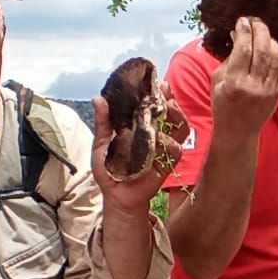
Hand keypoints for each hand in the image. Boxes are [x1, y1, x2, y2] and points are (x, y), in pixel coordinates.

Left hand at [90, 90, 186, 213]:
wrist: (116, 195)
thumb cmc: (108, 169)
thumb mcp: (101, 143)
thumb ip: (103, 122)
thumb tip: (98, 98)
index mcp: (140, 126)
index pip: (153, 106)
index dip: (158, 94)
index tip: (159, 83)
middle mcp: (155, 134)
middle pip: (171, 113)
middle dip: (171, 101)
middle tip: (166, 93)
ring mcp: (163, 148)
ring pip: (180, 128)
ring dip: (177, 117)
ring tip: (169, 109)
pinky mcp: (168, 163)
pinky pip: (176, 150)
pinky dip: (170, 144)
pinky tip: (161, 139)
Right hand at [209, 17, 277, 135]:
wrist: (238, 131)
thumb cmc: (223, 104)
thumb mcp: (217, 81)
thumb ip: (228, 58)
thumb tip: (238, 35)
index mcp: (235, 83)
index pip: (243, 50)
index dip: (244, 31)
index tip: (242, 21)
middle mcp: (254, 86)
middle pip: (262, 50)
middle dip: (259, 30)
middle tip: (254, 20)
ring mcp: (268, 89)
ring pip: (275, 57)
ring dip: (270, 39)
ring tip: (262, 31)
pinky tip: (271, 46)